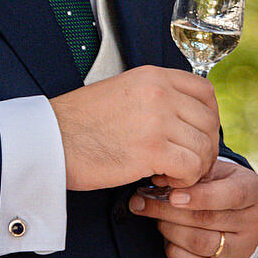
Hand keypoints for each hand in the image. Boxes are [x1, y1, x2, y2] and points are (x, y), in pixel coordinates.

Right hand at [50, 66, 219, 190]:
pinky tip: (161, 181)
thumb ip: (154, 99)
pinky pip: (191, 167)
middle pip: (209, 122)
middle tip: (184, 165)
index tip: (197, 137)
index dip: (209, 119)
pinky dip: (183, 181)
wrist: (48, 141)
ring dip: (193, 168)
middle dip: (204, 149)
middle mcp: (160, 92)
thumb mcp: (121, 93)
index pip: (205, 92)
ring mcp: (157, 118)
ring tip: (168, 175)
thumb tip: (184, 119)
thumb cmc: (78, 125)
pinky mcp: (152, 148)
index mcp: (152, 76)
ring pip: (204, 147)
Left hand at [129, 157, 257, 257]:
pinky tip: (166, 239)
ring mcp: (244, 248)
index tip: (172, 196)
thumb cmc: (219, 183)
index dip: (201, 196)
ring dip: (170, 230)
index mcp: (254, 191)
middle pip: (208, 220)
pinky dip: (175, 253)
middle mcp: (254, 222)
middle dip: (169, 211)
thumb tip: (158, 180)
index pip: (232, 195)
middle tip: (142, 202)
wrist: (237, 210)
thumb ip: (190, 173)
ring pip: (200, 244)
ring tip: (155, 218)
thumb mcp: (213, 171)